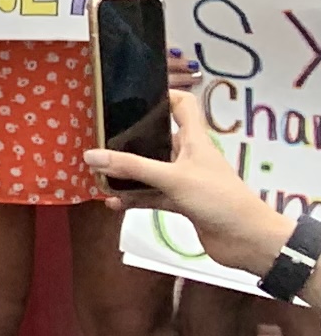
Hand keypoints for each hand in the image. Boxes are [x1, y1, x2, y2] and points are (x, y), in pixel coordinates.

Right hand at [88, 86, 298, 265]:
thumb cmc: (217, 198)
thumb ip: (132, 167)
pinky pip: (151, 196)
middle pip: (156, 139)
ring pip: (149, 171)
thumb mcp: (172, 178)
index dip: (161, 95)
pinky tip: (113, 202)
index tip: (131, 96)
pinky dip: (133, 198)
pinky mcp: (181, 203)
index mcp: (194, 139)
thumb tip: (90, 155)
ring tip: (98, 173)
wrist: (247, 240)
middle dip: (129, 139)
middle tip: (98, 137)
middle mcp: (188, 156)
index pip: (181, 105)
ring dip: (127, 174)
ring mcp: (184, 180)